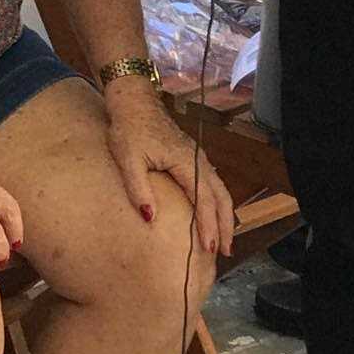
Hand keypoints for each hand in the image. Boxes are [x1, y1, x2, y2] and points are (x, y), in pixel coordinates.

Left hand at [104, 80, 235, 255]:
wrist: (133, 101)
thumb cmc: (128, 128)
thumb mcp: (127, 159)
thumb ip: (139, 188)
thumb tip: (149, 218)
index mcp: (185, 161)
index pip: (203, 199)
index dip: (209, 226)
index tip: (211, 249)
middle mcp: (197, 159)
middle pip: (220, 197)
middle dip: (225, 225)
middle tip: (225, 252)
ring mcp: (197, 157)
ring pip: (220, 190)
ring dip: (224, 215)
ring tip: (224, 240)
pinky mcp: (191, 156)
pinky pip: (212, 183)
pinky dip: (218, 202)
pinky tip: (213, 213)